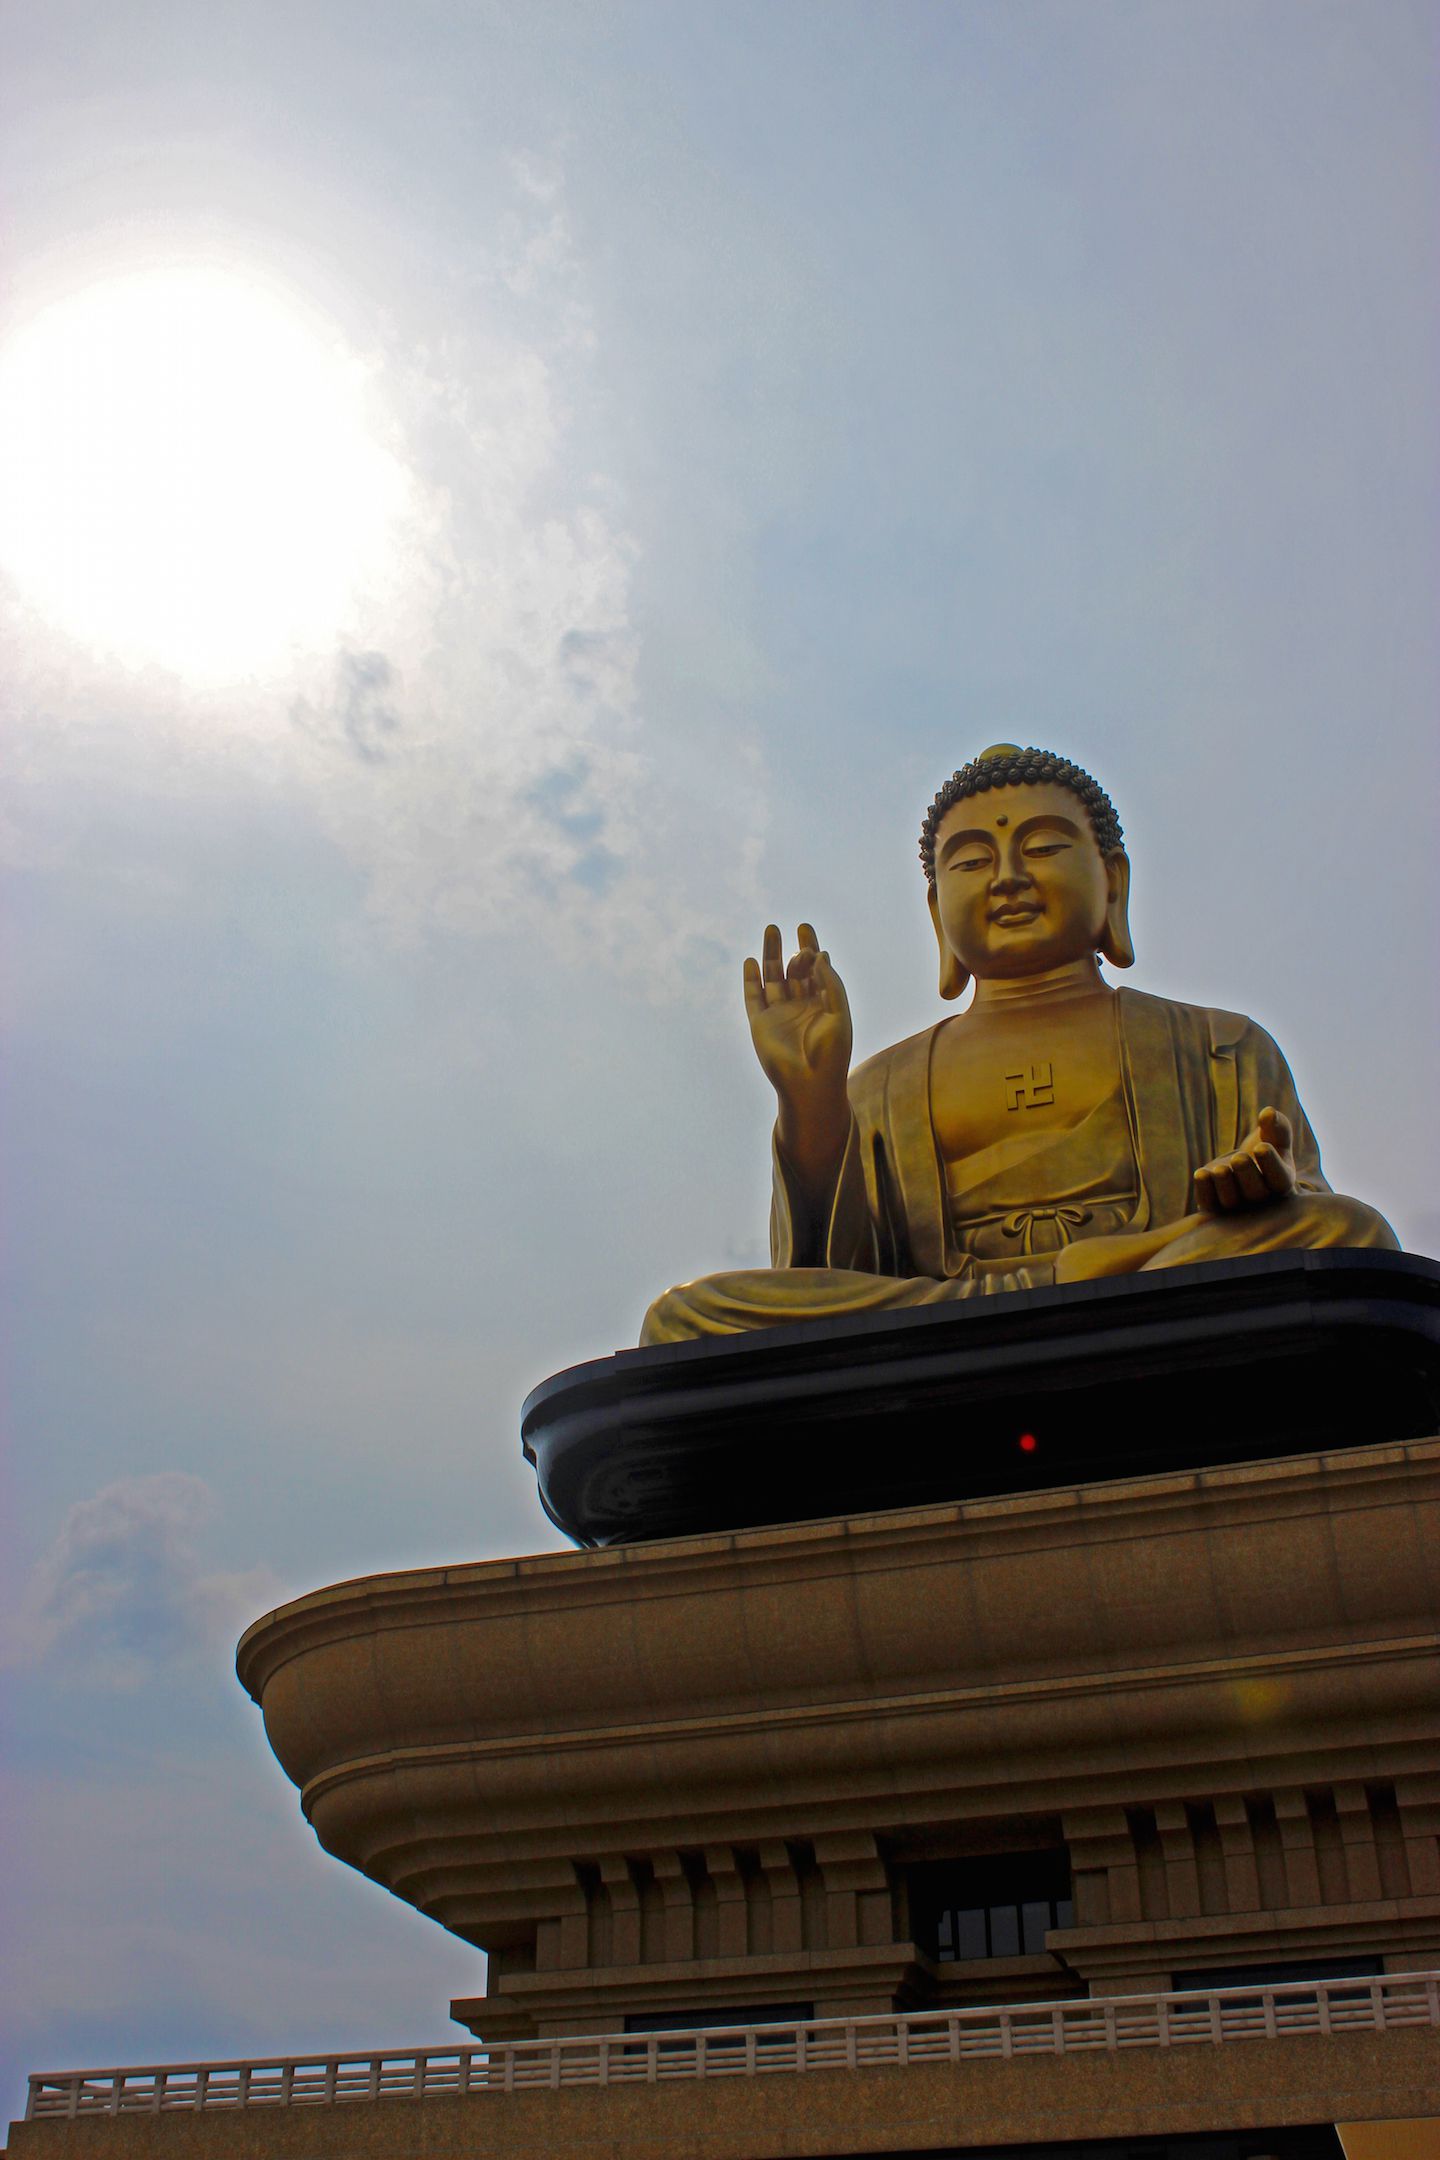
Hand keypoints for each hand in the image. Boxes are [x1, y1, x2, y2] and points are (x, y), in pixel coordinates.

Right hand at [743, 924, 852, 1175]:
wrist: (811, 1084)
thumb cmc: (832, 1053)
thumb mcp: (839, 1014)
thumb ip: (830, 984)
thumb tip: (819, 955)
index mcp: (822, 1003)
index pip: (816, 971)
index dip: (813, 952)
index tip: (810, 938)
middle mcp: (800, 1005)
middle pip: (794, 969)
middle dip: (794, 948)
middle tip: (795, 926)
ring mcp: (779, 1013)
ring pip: (773, 977)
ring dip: (772, 954)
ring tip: (772, 930)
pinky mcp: (760, 1023)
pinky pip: (753, 997)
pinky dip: (751, 979)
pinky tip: (752, 961)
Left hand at [1193, 1105, 1296, 1213]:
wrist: (1243, 1164)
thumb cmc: (1265, 1148)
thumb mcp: (1275, 1136)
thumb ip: (1277, 1125)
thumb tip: (1268, 1112)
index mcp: (1282, 1183)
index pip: (1280, 1178)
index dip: (1271, 1164)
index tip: (1262, 1147)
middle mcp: (1262, 1200)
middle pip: (1255, 1193)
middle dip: (1246, 1174)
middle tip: (1238, 1157)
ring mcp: (1238, 1207)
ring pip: (1232, 1200)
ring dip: (1224, 1184)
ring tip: (1220, 1168)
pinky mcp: (1215, 1208)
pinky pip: (1210, 1203)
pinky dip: (1204, 1189)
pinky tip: (1201, 1173)